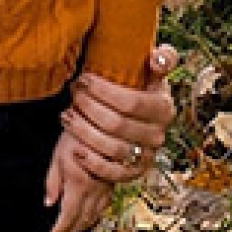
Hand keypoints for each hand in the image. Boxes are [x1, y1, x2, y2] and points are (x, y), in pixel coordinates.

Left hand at [45, 131, 114, 231]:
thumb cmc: (75, 137)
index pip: (70, 213)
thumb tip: (49, 203)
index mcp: (79, 183)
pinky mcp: (113, 181)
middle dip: (71, 230)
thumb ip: (53, 182)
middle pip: (83, 218)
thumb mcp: (57, 156)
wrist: (102, 123)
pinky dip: (96, 215)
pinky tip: (91, 217)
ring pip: (96, 213)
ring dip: (84, 226)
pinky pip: (105, 204)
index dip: (62, 227)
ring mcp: (107, 186)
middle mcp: (95, 188)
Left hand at [60, 45, 177, 185]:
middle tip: (73, 95)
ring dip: (84, 132)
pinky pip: (112, 173)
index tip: (83, 79)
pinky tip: (74, 149)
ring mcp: (145, 156)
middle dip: (89, 108)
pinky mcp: (132, 173)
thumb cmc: (140, 88)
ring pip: (112, 148)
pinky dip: (92, 163)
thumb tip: (157, 60)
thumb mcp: (154, 71)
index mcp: (164, 108)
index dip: (103, 91)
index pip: (131, 102)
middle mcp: (158, 135)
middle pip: (117, 125)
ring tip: (66, 116)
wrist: (138, 118)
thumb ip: (164, 58)